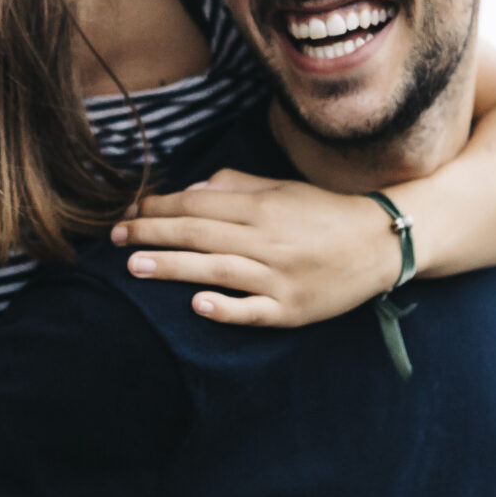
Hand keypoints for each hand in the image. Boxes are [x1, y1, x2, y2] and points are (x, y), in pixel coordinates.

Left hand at [110, 168, 398, 326]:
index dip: (161, 206)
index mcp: (264, 208)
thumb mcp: (284, 190)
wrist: (382, 244)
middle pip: (200, 235)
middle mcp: (268, 240)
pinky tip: (197, 305)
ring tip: (135, 266)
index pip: (200, 205)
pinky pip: (254, 310)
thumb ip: (239, 186)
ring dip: (173, 267)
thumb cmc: (326, 214)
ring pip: (218, 270)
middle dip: (152, 233)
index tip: (130, 210)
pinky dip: (227, 307)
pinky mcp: (292, 309)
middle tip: (114, 236)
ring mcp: (279, 277)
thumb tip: (195, 188)